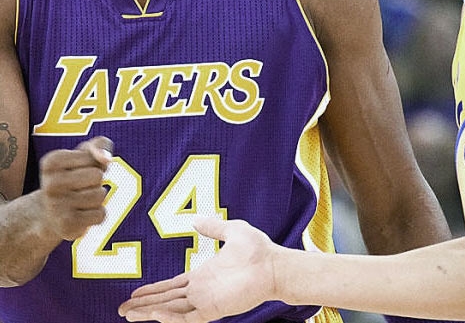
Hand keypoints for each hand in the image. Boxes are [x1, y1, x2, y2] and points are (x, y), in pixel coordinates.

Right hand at [38, 136, 112, 240]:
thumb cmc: (73, 176)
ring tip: (79, 200)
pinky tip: (81, 214)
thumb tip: (106, 158)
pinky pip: (101, 214)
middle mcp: (50, 185)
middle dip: (96, 180)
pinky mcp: (67, 227)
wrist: (49, 214)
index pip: (94, 158)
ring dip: (96, 197)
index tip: (78, 170)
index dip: (93, 164)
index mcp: (51, 162)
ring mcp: (56, 208)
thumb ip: (100, 144)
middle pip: (98, 176)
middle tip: (80, 186)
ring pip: (100, 195)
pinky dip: (97, 214)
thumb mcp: (84, 153)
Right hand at [119, 217, 277, 321]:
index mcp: (202, 275)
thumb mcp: (231, 231)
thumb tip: (196, 220)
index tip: (134, 293)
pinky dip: (170, 318)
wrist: (273, 263)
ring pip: (171, 311)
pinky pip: (187, 318)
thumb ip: (213, 227)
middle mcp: (201, 290)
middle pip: (165, 300)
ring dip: (150, 312)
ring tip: (128, 314)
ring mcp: (206, 301)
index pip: (171, 286)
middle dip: (143, 305)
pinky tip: (154, 314)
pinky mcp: (214, 309)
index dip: (152, 290)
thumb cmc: (257, 249)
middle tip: (121, 309)